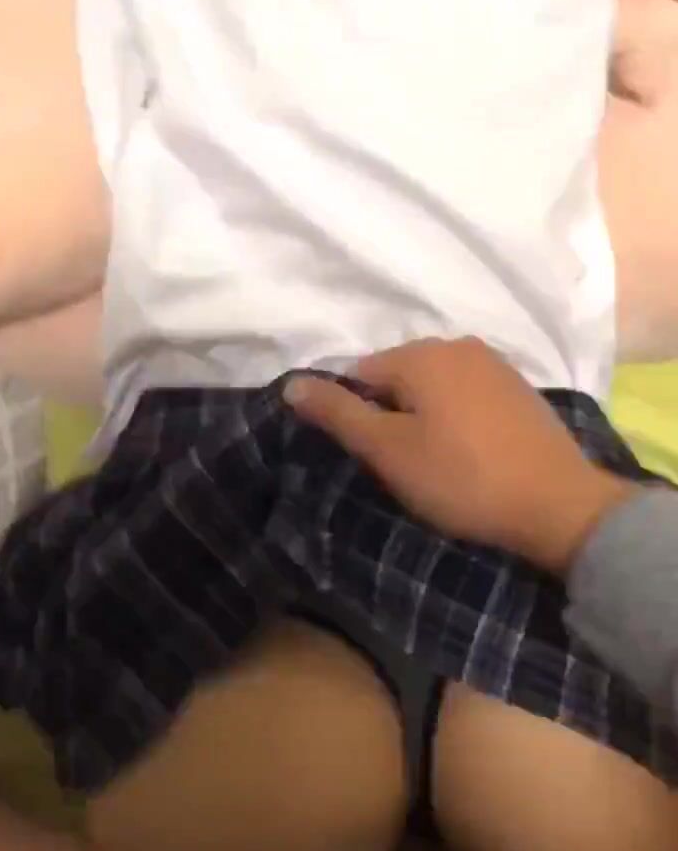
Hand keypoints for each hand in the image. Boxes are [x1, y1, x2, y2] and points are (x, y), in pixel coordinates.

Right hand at [285, 338, 636, 574]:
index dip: (355, 417)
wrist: (558, 505)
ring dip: (424, 418)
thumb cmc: (463, 479)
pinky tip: (467, 456)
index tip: (371, 459)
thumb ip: (340, 413)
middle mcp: (457, 345)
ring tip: (434, 466)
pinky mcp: (519, 390)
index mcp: (420, 354)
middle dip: (391, 414)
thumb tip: (292, 382)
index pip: (360, 374)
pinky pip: (468, 396)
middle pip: (398, 376)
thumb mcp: (389, 452)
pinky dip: (457, 420)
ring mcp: (494, 364)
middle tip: (401, 467)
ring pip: (435, 387)